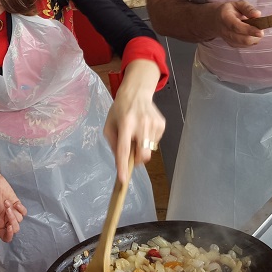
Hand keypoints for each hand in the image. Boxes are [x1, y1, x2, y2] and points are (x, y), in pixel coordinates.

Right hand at [0, 162, 26, 242]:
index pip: (5, 236)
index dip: (9, 235)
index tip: (8, 227)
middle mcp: (6, 220)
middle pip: (15, 229)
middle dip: (12, 220)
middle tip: (7, 210)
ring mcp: (12, 213)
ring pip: (19, 220)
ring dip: (13, 211)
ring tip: (6, 202)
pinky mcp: (17, 206)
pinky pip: (24, 212)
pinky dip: (21, 208)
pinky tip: (15, 203)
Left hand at [104, 60, 165, 183]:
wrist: (136, 92)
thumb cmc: (120, 110)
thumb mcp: (109, 124)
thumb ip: (113, 143)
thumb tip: (120, 161)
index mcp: (125, 123)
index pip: (124, 149)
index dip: (123, 165)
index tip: (123, 178)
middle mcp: (141, 124)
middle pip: (143, 154)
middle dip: (138, 160)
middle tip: (132, 156)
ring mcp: (154, 124)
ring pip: (149, 150)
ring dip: (142, 148)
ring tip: (136, 134)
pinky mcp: (162, 124)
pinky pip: (155, 142)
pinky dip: (148, 141)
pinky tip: (144, 129)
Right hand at [213, 0, 263, 46]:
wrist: (217, 19)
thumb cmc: (230, 10)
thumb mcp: (238, 4)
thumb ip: (248, 8)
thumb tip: (257, 14)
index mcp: (225, 17)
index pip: (236, 26)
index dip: (249, 30)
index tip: (261, 32)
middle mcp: (224, 30)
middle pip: (241, 38)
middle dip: (254, 36)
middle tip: (261, 30)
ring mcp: (227, 39)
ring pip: (244, 44)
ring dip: (254, 38)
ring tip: (256, 30)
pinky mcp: (231, 44)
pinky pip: (244, 45)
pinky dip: (251, 41)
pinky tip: (251, 34)